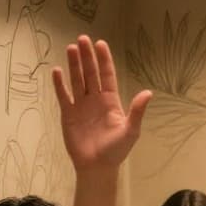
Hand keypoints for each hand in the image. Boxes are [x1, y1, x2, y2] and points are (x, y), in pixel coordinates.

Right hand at [52, 35, 151, 172]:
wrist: (97, 166)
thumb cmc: (116, 150)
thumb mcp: (131, 130)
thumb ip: (137, 111)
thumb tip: (148, 92)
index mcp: (111, 101)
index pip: (107, 76)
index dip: (104, 60)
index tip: (100, 43)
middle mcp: (95, 100)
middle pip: (91, 74)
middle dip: (87, 57)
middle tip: (82, 39)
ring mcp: (81, 106)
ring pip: (77, 80)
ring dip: (73, 65)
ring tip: (70, 48)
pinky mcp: (68, 114)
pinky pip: (63, 95)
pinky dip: (59, 84)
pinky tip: (57, 71)